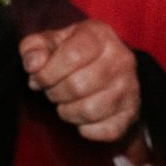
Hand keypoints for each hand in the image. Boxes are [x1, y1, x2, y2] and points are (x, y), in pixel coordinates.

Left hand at [18, 19, 141, 143]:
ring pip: (89, 110)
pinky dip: (86, 128)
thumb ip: (34, 48)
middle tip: (51, 90)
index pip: (72, 56)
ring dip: (67, 111)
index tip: (38, 78)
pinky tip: (81, 115)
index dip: (47, 73)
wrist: (107, 71)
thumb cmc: (72, 54)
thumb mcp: (49, 42)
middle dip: (54, 92)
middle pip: (78, 86)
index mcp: (100, 35)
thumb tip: (33, 65)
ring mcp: (130, 87)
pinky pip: (104, 130)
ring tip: (64, 102)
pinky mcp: (132, 113)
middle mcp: (121, 59)